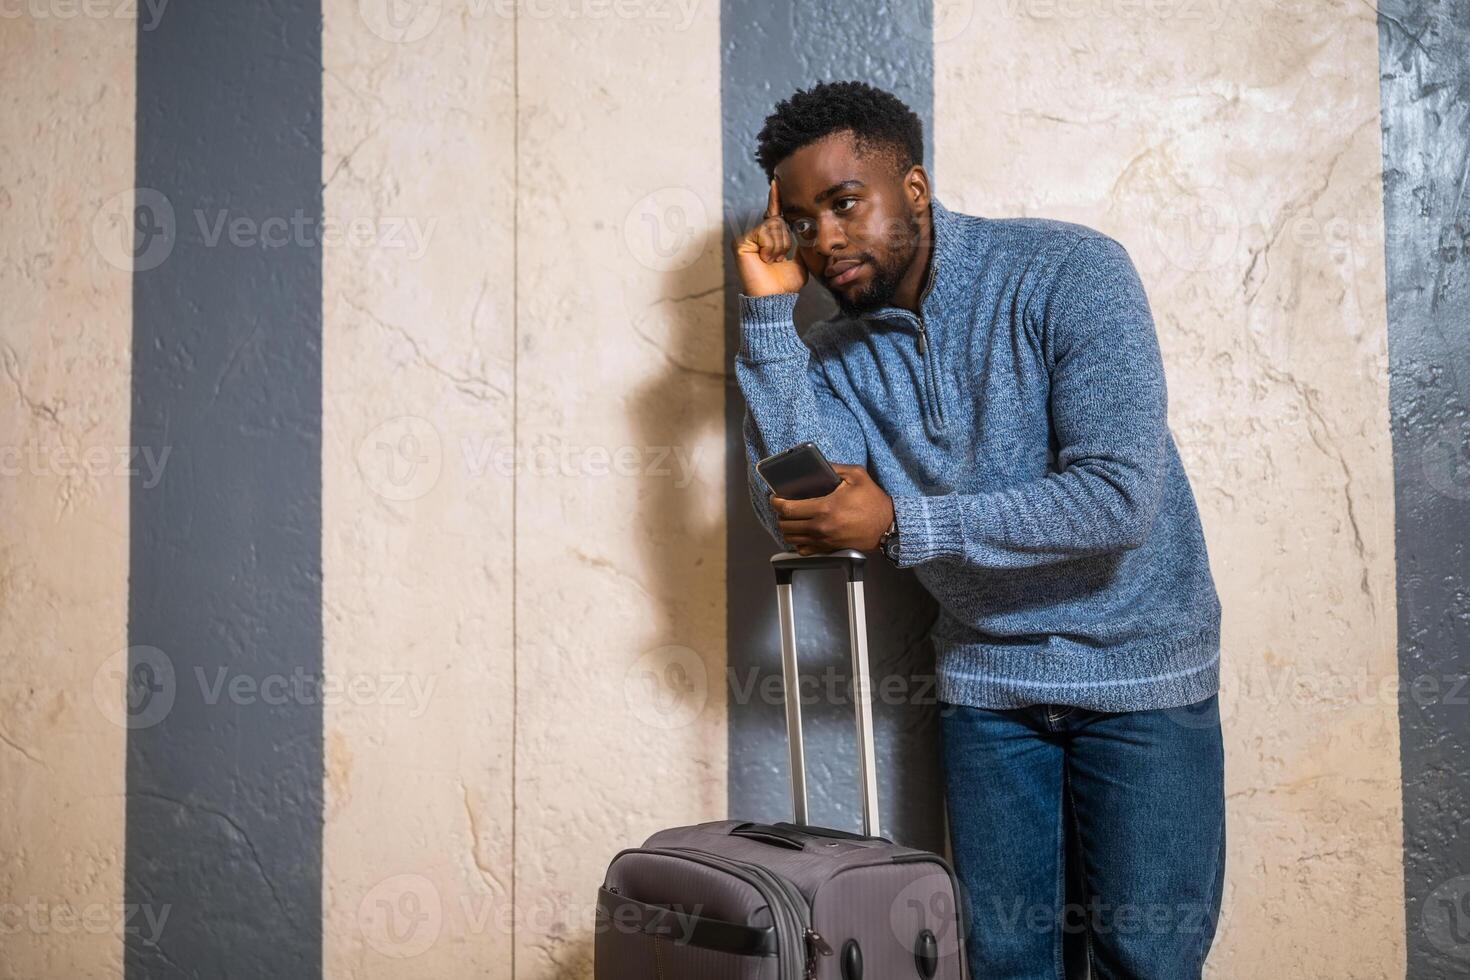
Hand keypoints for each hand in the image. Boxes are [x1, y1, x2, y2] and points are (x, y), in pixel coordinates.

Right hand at [732, 179, 806, 296]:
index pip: (774, 213)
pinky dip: (770, 247)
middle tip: (778, 259)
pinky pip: (764, 232)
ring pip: (773, 226)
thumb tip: (804, 227)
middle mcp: (757, 235)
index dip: (775, 197)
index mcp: (770, 238)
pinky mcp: (741, 242)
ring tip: (771, 261)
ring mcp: (747, 238)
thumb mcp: (800, 260)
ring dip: (779, 246)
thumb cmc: (785, 284)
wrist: (775, 298)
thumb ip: (801, 243)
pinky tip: (764, 259)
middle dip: (785, 240)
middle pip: (778, 220)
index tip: (776, 181)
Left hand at [770, 463, 894, 555]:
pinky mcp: (828, 549)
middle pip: (786, 524)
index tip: (775, 497)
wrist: (887, 526)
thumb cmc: (872, 501)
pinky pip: (803, 549)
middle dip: (780, 514)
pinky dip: (797, 541)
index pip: (789, 509)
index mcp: (825, 508)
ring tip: (789, 517)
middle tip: (782, 505)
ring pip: (791, 538)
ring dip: (786, 527)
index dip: (776, 502)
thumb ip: (834, 467)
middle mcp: (821, 527)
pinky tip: (800, 532)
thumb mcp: (856, 475)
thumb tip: (817, 464)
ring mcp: (824, 541)